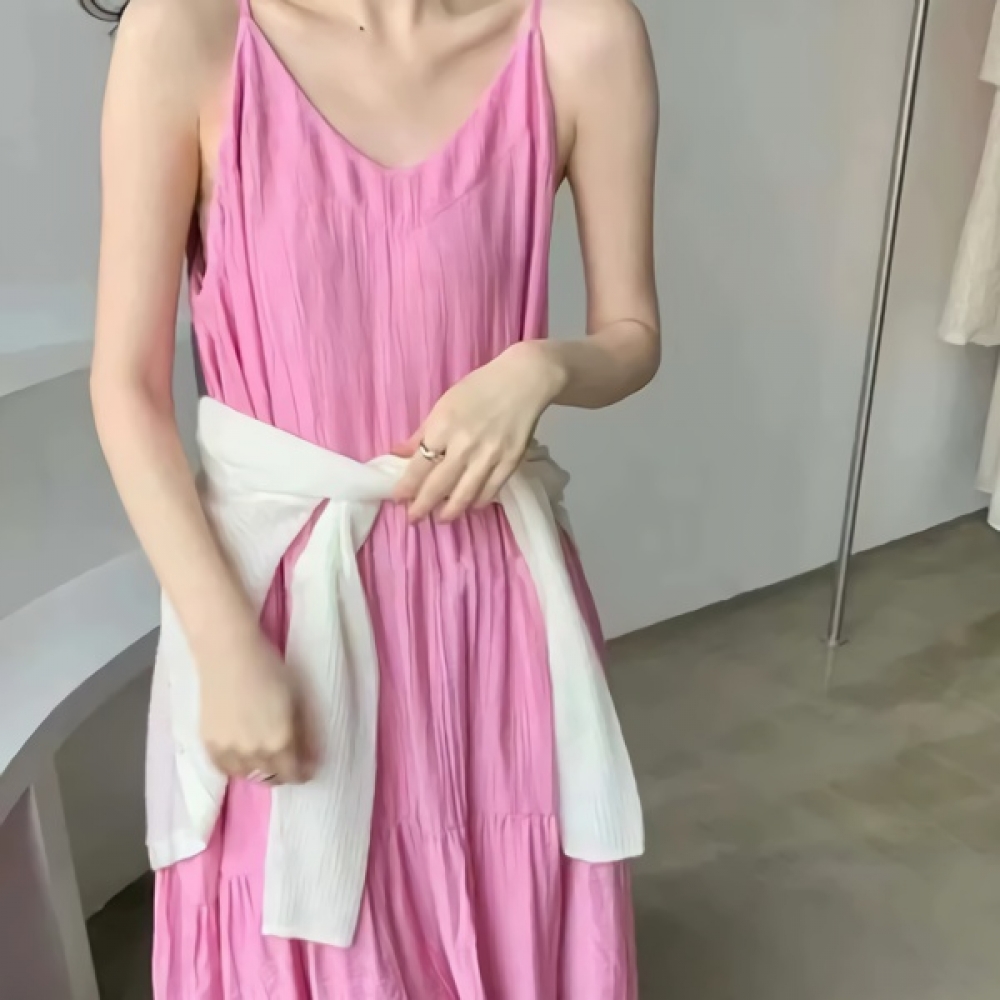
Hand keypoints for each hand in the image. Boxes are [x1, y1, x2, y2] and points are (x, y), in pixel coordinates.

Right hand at [198, 628, 319, 785]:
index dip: (303, 773)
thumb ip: (304, 733)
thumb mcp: (297, 701)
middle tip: (288, 761)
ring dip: (259, 771)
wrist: (228, 655)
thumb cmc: (270, 670)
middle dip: (283, 772)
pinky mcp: (208, 743)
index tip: (307, 767)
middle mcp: (253, 753)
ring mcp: (228, 750)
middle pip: (271, 777)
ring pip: (246, 775)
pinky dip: (235, 767)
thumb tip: (310, 757)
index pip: (293, 773)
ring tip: (264, 760)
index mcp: (279, 742)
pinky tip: (241, 757)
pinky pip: (223, 768)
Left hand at [394, 343, 562, 521]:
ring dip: (450, 511)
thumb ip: (422, 432)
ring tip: (441, 518)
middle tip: (413, 519)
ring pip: (465, 494)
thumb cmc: (478, 388)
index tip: (398, 499)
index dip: (407, 487)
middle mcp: (464, 445)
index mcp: (444, 427)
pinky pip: (490, 490)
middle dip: (423, 506)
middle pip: (439, 485)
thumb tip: (399, 453)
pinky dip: (478, 502)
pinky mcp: (510, 462)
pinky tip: (470, 506)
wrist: (522, 381)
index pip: (419, 466)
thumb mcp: (444, 404)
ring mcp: (489, 456)